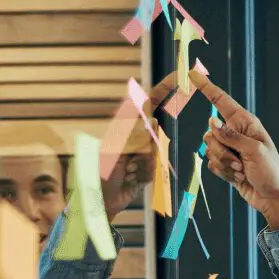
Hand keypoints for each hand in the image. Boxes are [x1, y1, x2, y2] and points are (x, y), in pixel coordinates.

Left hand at [101, 72, 176, 220]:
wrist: (99, 202)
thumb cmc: (99, 174)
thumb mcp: (114, 150)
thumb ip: (135, 135)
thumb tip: (153, 119)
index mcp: (125, 126)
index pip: (148, 103)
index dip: (164, 88)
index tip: (179, 76)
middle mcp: (136, 137)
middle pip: (155, 135)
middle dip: (144, 152)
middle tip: (127, 163)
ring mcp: (142, 154)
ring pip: (156, 154)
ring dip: (141, 167)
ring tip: (126, 173)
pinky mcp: (146, 170)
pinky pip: (155, 170)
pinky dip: (143, 177)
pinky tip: (130, 180)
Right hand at [192, 73, 278, 229]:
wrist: (273, 198)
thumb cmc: (271, 172)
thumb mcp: (254, 151)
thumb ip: (231, 136)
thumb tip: (211, 122)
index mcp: (245, 123)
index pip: (221, 100)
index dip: (206, 87)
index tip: (192, 74)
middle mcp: (235, 133)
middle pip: (209, 133)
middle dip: (222, 151)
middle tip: (240, 161)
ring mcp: (230, 149)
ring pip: (209, 150)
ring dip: (224, 164)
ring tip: (242, 170)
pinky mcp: (226, 164)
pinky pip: (211, 164)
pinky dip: (224, 173)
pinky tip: (239, 177)